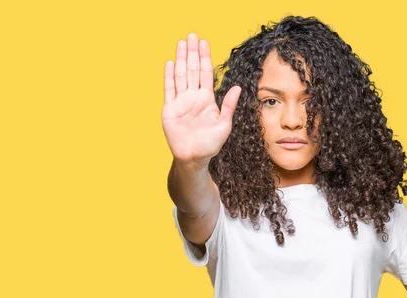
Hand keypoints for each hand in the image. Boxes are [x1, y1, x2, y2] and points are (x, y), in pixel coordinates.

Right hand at [162, 33, 241, 166]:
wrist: (193, 157)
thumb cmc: (210, 144)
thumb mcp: (224, 125)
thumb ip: (229, 105)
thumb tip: (237, 87)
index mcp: (207, 99)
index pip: (206, 73)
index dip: (205, 57)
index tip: (204, 42)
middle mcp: (193, 97)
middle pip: (192, 69)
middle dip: (193, 52)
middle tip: (192, 35)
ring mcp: (181, 102)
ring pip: (181, 75)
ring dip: (181, 59)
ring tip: (181, 43)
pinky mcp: (170, 109)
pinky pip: (169, 90)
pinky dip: (169, 76)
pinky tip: (170, 63)